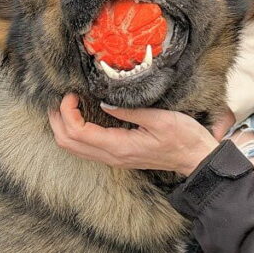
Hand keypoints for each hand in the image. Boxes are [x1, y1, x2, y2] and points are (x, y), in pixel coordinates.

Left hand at [49, 93, 220, 175]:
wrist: (196, 158)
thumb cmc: (184, 138)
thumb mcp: (160, 118)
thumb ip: (129, 111)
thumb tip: (103, 102)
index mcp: (120, 147)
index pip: (78, 132)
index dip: (68, 112)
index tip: (72, 93)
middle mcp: (112, 157)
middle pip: (68, 143)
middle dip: (57, 120)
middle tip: (61, 98)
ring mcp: (114, 159)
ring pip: (73, 148)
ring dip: (63, 127)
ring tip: (66, 106)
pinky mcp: (117, 156)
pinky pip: (85, 148)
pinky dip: (75, 133)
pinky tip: (80, 117)